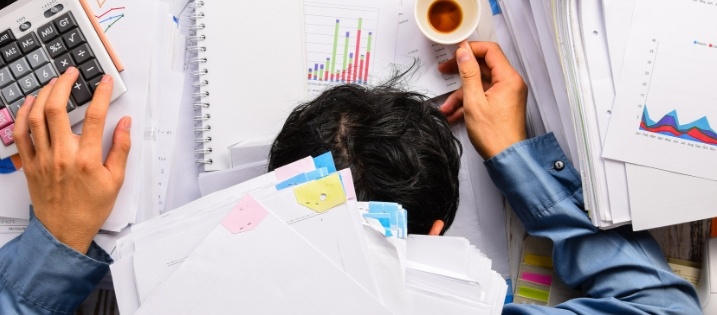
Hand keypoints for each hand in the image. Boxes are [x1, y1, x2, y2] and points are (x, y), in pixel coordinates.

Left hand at [13, 67, 130, 253]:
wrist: (64, 231)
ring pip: (35, 117)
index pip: (96, 117)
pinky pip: (20, 133)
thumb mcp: (116, 180)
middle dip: (64, 84)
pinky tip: (31, 104)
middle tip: (71, 73)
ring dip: (43, 94)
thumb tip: (125, 124)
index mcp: (87, 159)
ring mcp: (42, 159)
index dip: (101, 94)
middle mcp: (62, 155)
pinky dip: (23, 114)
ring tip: (53, 83)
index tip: (104, 82)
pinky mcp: (29, 164)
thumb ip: (121, 148)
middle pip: (57, 109)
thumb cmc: (90, 208)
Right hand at [438, 41, 527, 158]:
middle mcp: (510, 83)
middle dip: (461, 72)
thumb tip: (464, 52)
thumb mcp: (474, 100)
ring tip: (446, 107)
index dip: (471, 49)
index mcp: (508, 78)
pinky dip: (468, 103)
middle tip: (445, 70)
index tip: (455, 52)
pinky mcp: (501, 104)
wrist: (506, 158)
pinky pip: (482, 96)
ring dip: (460, 94)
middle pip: (483, 67)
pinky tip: (454, 114)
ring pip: (479, 84)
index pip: (490, 51)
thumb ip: (468, 73)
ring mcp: (506, 94)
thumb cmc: (494, 134)